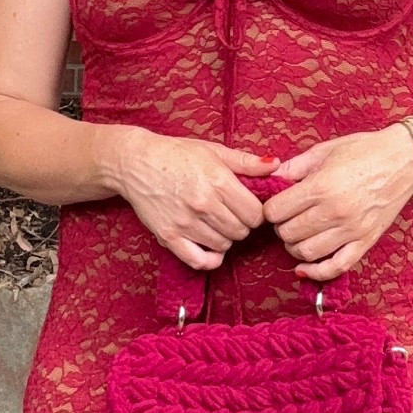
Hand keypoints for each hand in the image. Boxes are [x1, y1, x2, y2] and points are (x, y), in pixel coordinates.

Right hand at [112, 130, 278, 270]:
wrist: (135, 162)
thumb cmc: (176, 154)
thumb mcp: (214, 151)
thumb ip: (246, 162)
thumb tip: (276, 166)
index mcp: (218, 181)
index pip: (255, 214)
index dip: (256, 212)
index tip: (248, 207)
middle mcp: (204, 204)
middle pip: (241, 231)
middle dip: (242, 224)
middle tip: (232, 214)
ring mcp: (186, 223)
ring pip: (224, 245)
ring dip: (225, 237)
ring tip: (217, 224)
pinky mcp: (169, 236)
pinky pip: (199, 261)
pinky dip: (210, 259)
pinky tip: (211, 247)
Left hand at [261, 126, 412, 281]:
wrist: (405, 160)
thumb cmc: (365, 151)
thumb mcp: (325, 150)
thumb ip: (295, 167)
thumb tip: (271, 178)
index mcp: (321, 186)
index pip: (276, 211)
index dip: (270, 209)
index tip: (276, 205)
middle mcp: (334, 212)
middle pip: (288, 233)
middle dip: (281, 226)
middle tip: (287, 218)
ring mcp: (351, 230)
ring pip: (306, 252)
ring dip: (294, 247)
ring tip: (298, 234)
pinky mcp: (365, 242)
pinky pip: (336, 267)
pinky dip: (316, 272)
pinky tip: (304, 268)